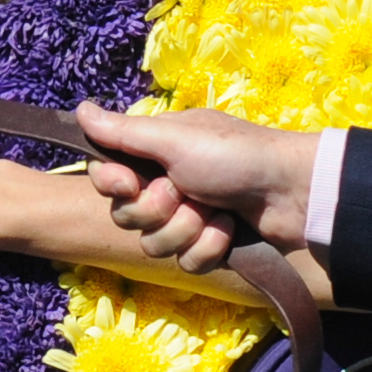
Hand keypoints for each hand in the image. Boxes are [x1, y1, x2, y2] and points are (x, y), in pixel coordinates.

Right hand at [78, 104, 318, 270]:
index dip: (114, 185)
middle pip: (128, 216)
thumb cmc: (233, 155)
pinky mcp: (210, 246)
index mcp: (155, 154)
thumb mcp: (174, 138)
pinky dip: (210, 246)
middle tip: (186, 190)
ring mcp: (189, 218)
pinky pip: (187, 262)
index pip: (107, 177)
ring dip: (188, 228)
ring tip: (216, 210)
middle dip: (159, 209)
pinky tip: (229, 229)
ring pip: (156, 244)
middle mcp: (167, 184)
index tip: (129, 183)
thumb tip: (80, 109)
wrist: (291, 193)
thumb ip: (123, 131)